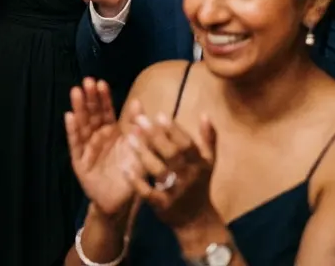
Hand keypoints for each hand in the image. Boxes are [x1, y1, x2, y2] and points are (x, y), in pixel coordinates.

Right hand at [65, 79, 137, 215]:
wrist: (120, 201)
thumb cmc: (130, 174)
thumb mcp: (138, 149)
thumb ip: (137, 128)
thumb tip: (139, 103)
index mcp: (111, 132)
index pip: (106, 111)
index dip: (103, 98)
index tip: (101, 83)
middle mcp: (97, 137)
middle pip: (92, 115)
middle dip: (89, 98)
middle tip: (87, 81)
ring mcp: (87, 148)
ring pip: (82, 125)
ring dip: (78, 108)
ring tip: (76, 92)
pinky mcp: (80, 162)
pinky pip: (76, 144)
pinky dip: (72, 131)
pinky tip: (69, 117)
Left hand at [123, 111, 220, 233]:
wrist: (196, 220)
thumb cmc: (199, 184)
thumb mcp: (208, 162)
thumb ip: (209, 138)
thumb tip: (204, 114)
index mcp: (199, 163)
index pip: (186, 144)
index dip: (174, 130)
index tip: (159, 115)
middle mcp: (188, 176)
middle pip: (171, 154)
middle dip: (155, 136)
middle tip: (140, 120)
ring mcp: (175, 191)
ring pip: (158, 170)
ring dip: (144, 153)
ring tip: (130, 136)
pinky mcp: (162, 205)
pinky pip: (147, 192)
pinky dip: (137, 180)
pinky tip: (126, 167)